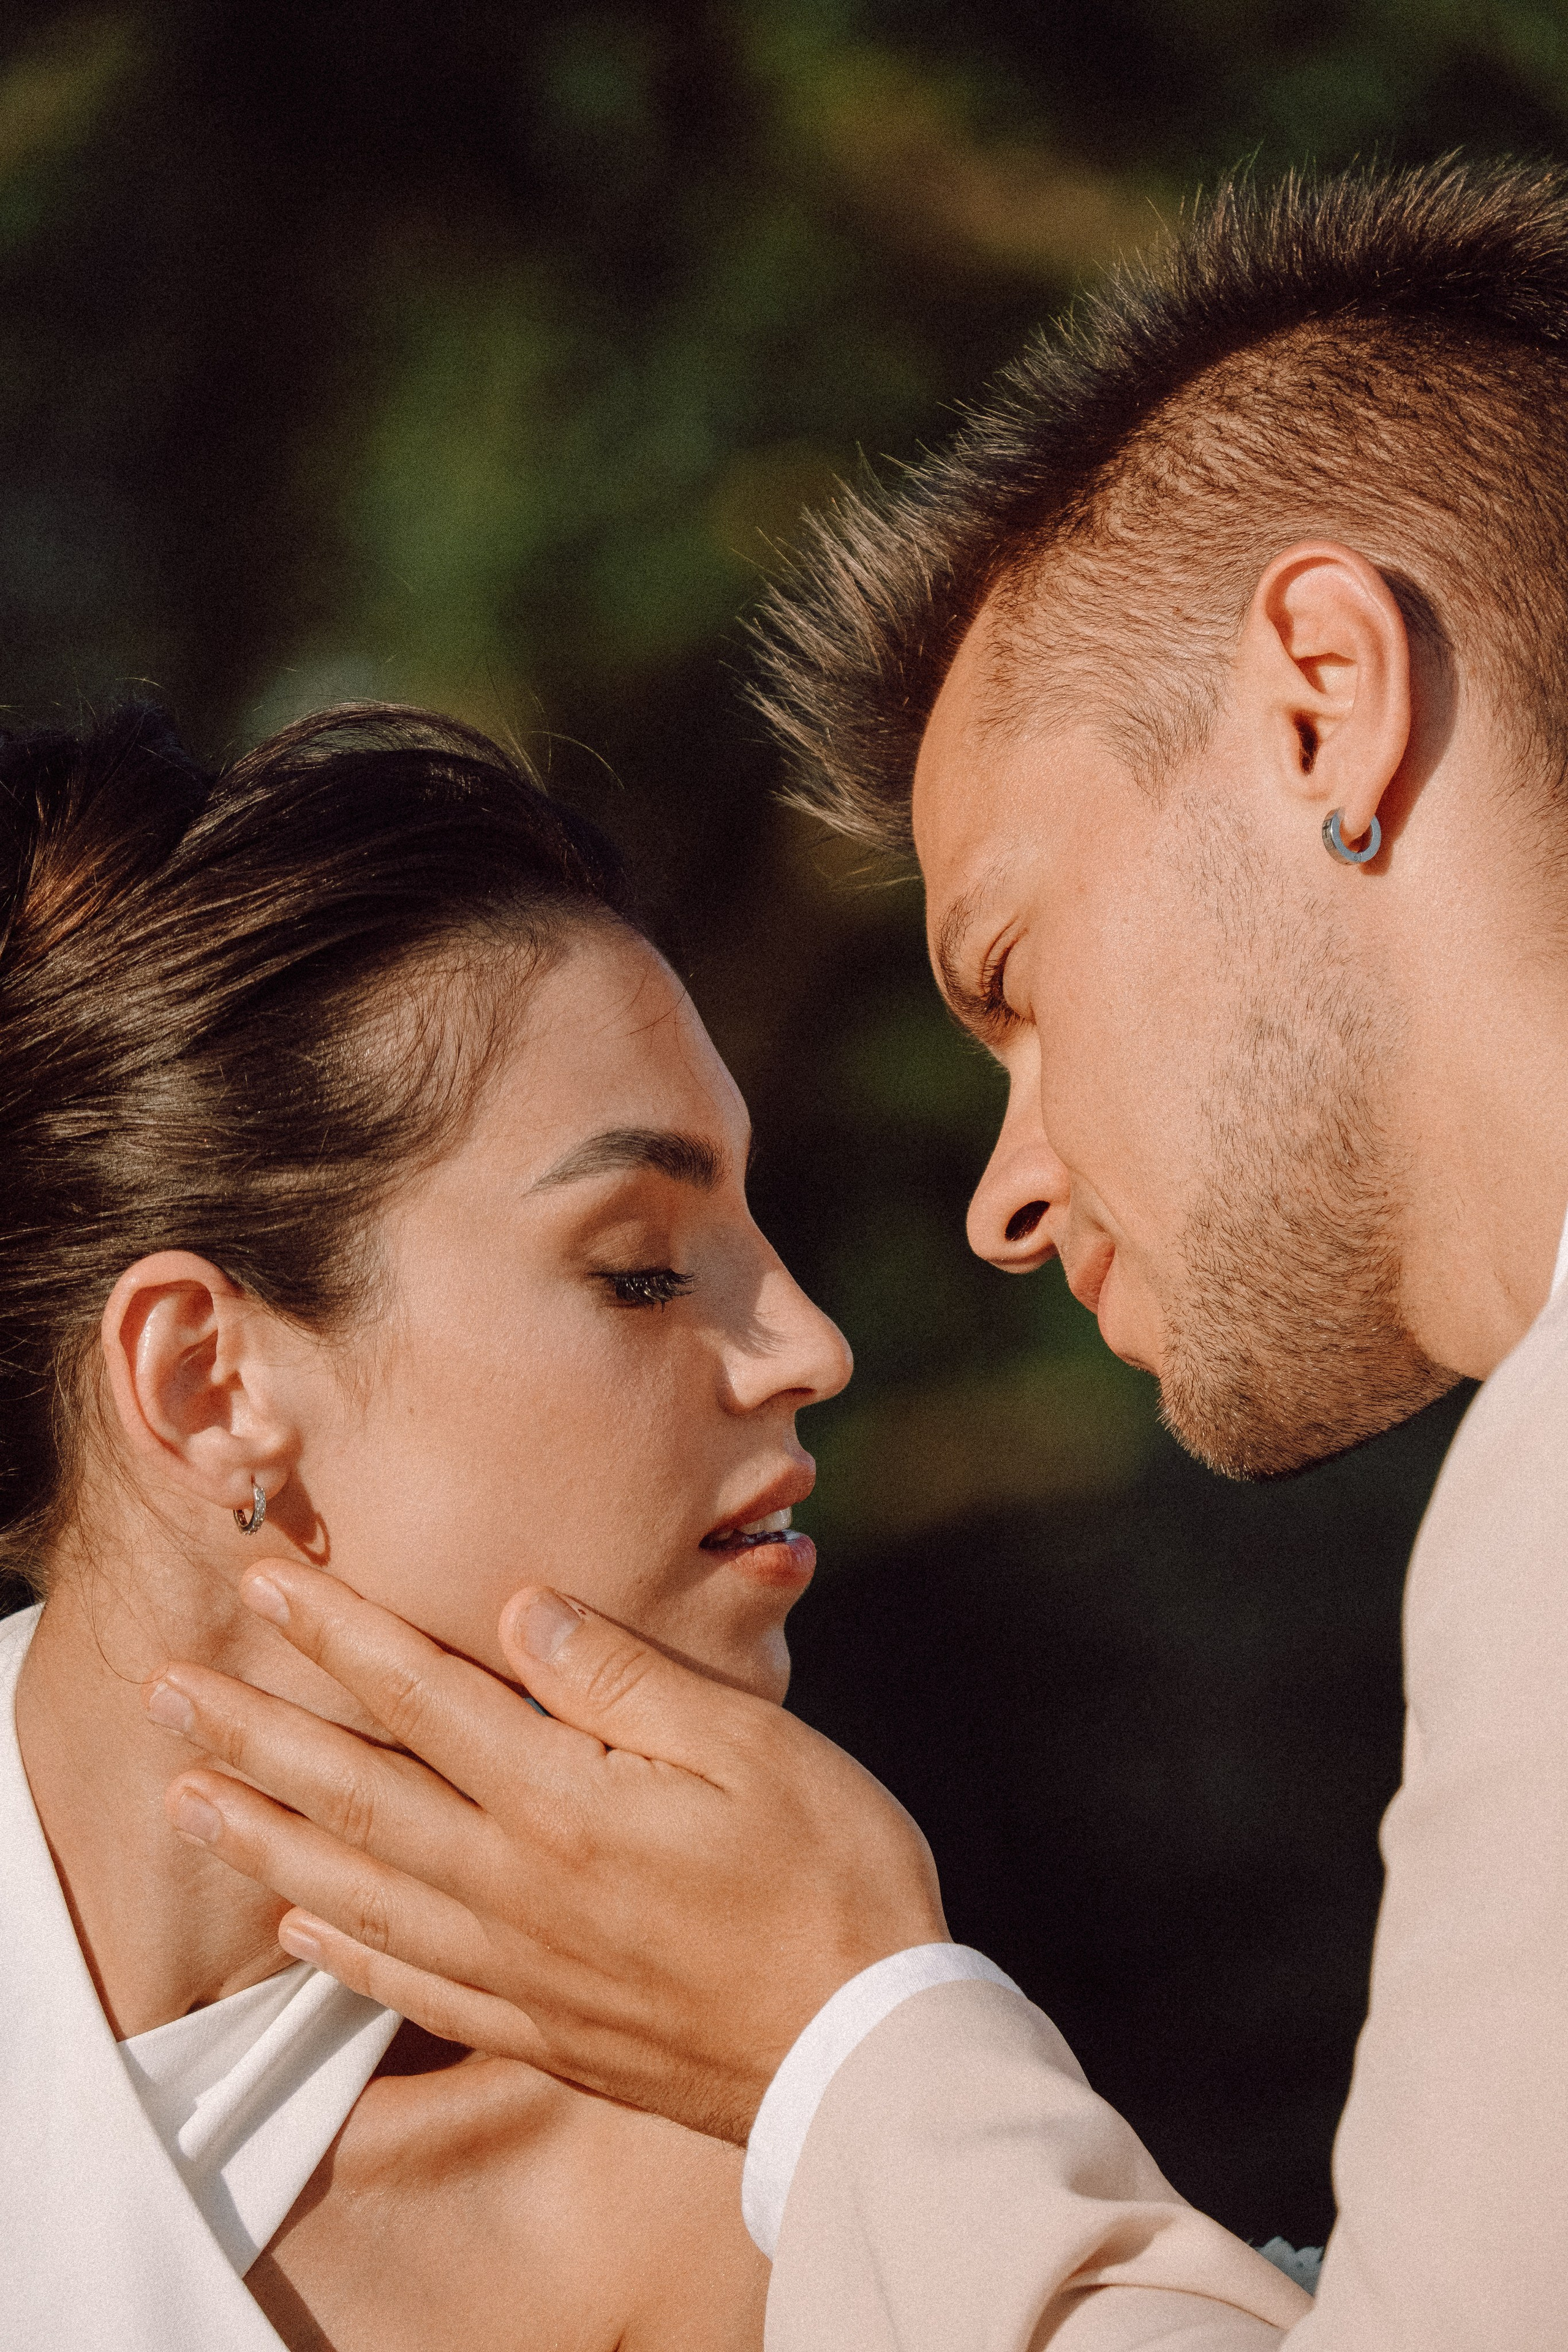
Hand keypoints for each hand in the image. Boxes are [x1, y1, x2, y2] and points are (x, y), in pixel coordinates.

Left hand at [148, 1564, 948, 2143]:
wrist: (866, 2053)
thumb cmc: (832, 1878)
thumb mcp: (755, 1744)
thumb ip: (624, 1679)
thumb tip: (522, 1608)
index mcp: (568, 1799)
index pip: (424, 1696)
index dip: (338, 1634)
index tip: (262, 1585)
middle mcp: (519, 1882)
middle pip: (360, 1794)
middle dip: (258, 1734)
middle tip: (168, 1694)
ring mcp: (521, 1965)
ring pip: (360, 1892)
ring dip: (265, 1842)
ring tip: (190, 1801)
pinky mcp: (541, 2026)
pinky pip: (411, 1985)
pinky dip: (343, 1954)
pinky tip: (299, 1930)